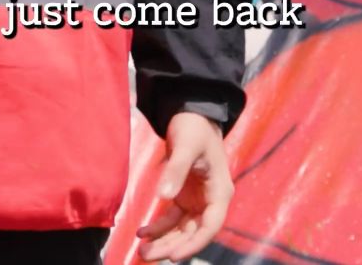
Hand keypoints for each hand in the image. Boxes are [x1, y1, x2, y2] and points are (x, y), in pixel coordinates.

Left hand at [136, 112, 233, 261]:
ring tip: (142, 251)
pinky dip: (159, 226)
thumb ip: (176, 170)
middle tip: (146, 256)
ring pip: (182, 230)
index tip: (173, 256)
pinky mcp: (185, 196)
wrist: (191, 112)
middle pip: (193, 233)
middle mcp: (211, 201)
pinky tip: (143, 232)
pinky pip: (173, 218)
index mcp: (219, 192)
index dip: (193, 244)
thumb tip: (163, 196)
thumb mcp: (186, 145)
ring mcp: (197, 200)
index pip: (209, 226)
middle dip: (171, 247)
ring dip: (163, 241)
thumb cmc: (194, 127)